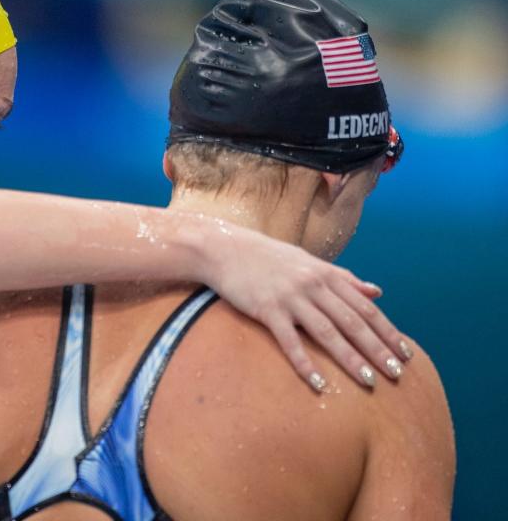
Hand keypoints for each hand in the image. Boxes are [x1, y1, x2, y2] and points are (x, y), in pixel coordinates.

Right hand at [197, 220, 412, 391]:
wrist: (227, 249)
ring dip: (350, 359)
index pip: (365, 308)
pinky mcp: (267, 310)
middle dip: (377, 350)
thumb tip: (377, 292)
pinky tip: (319, 383)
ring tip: (369, 381)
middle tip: (397, 374)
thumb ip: (344, 278)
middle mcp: (313, 286)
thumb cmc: (270, 257)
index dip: (388, 332)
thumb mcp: (310, 262)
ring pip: (328, 333)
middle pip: (352, 322)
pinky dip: (305, 363)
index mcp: (326, 275)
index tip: (406, 354)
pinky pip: (290, 341)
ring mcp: (290, 298)